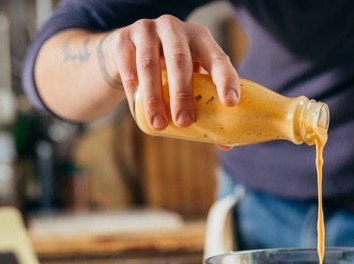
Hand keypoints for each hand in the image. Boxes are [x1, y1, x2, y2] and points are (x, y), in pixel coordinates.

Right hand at [105, 15, 240, 129]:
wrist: (129, 50)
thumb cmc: (170, 69)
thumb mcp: (190, 78)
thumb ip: (205, 103)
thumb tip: (226, 144)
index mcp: (200, 38)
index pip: (218, 58)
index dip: (226, 79)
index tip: (230, 102)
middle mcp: (174, 28)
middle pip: (180, 60)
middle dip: (183, 94)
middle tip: (184, 123)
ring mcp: (146, 30)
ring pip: (150, 65)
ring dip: (154, 98)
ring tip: (159, 124)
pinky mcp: (122, 39)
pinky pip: (128, 68)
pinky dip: (134, 93)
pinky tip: (138, 112)